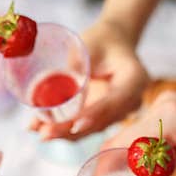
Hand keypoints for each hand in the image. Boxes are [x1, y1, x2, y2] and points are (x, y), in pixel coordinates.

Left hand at [30, 19, 147, 140]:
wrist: (111, 45)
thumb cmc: (101, 41)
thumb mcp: (88, 45)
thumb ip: (75, 67)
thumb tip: (50, 91)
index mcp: (135, 78)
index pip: (115, 100)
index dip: (95, 114)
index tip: (75, 126)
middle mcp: (131, 100)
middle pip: (101, 121)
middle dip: (72, 130)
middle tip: (45, 134)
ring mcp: (119, 113)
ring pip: (92, 129)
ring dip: (64, 134)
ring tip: (40, 133)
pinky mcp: (105, 119)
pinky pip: (86, 128)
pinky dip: (64, 130)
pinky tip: (41, 129)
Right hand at [101, 93, 175, 175]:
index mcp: (166, 119)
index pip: (116, 145)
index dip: (99, 174)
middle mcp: (162, 106)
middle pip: (118, 142)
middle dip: (108, 174)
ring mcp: (168, 106)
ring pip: (131, 139)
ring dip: (124, 167)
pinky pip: (146, 137)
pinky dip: (140, 159)